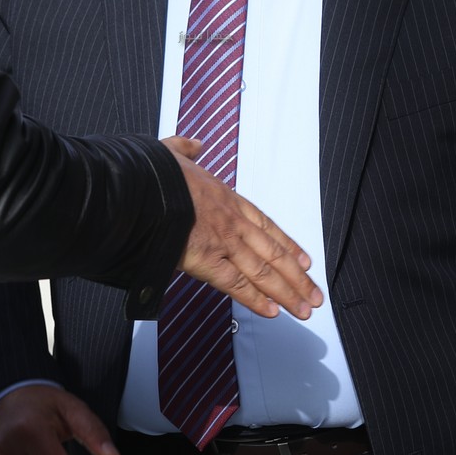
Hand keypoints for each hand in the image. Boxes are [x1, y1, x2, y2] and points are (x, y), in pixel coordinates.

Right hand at [166, 136, 320, 319]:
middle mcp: (232, 222)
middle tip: (314, 294)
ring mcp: (223, 242)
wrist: (141, 186)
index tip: (304, 260)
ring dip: (286, 292)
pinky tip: (271, 311)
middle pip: (273, 253)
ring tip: (304, 308)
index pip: (267, 226)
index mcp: (226, 197)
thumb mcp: (173, 152)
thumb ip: (186, 149)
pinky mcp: (206, 261)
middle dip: (297, 277)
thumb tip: (194, 144)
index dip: (288, 245)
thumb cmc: (154, 173)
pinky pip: (236, 284)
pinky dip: (255, 299)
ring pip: (263, 271)